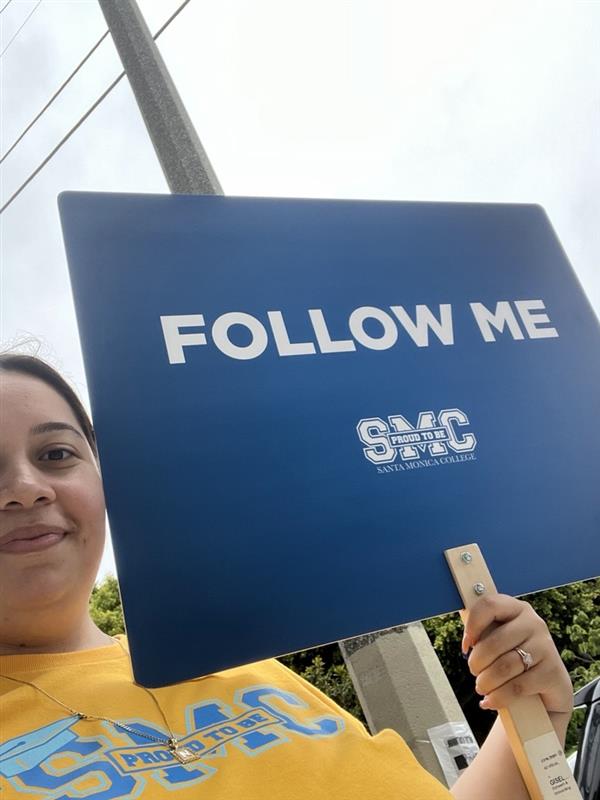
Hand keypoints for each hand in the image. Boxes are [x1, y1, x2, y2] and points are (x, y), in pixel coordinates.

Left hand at [462, 594, 572, 715]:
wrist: (550, 688)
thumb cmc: (515, 658)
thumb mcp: (500, 641)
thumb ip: (484, 632)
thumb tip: (467, 639)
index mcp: (517, 609)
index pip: (489, 605)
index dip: (472, 625)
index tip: (466, 646)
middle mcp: (534, 623)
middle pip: (494, 642)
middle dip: (477, 662)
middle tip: (474, 672)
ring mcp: (546, 647)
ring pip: (504, 666)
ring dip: (486, 681)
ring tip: (481, 687)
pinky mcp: (552, 672)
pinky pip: (517, 686)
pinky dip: (499, 697)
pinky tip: (491, 701)